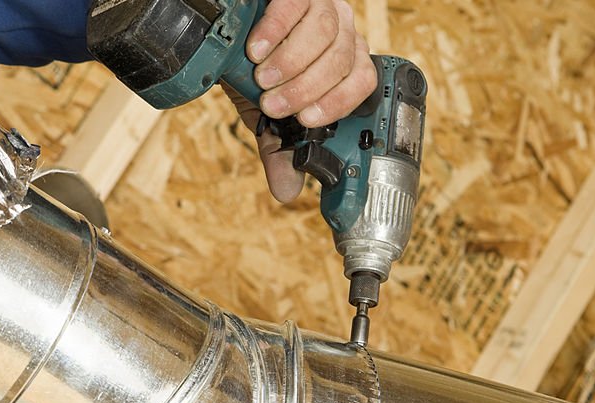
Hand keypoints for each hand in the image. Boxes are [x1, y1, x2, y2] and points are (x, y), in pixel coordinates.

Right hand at [227, 0, 377, 202]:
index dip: (338, 104)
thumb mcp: (267, 112)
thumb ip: (280, 146)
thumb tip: (287, 192)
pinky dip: (275, 31)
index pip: (364, 84)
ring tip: (263, 79)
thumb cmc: (256, 69)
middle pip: (341, 61)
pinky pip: (296, 6)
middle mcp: (343, 31)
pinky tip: (256, 49)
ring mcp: (325, 5)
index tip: (307, 121)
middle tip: (273, 105)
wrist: (230, 33)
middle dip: (305, 89)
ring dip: (291, 63)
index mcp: (346, 63)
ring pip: (325, 34)